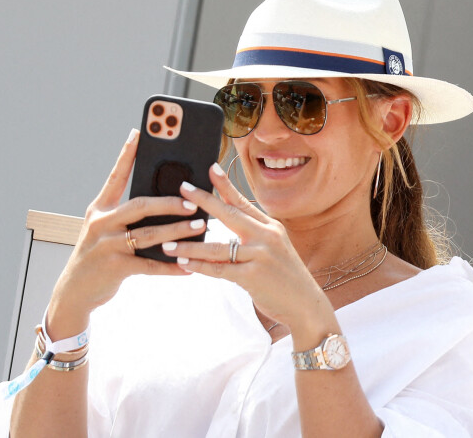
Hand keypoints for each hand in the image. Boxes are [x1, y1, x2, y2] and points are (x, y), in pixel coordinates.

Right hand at [46, 129, 205, 339]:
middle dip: (170, 202)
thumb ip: (125, 215)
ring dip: (177, 230)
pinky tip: (188, 267)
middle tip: (195, 201)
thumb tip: (162, 200)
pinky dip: (171, 267)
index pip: (116, 176)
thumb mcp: (103, 229)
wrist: (74, 291)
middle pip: (140, 205)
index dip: (127, 154)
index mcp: (100, 208)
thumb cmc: (97, 254)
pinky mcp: (115, 267)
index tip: (139, 133)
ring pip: (149, 234)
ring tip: (199, 226)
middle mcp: (102, 223)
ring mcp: (108, 245)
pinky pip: (150, 265)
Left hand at [161, 164, 336, 339]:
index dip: (226, 185)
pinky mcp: (253, 276)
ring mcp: (260, 256)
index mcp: (270, 227)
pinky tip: (183, 263)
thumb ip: (254, 234)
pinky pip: (220, 269)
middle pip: (229, 214)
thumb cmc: (285, 276)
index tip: (211, 168)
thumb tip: (230, 219)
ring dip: (190, 245)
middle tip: (183, 188)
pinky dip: (199, 267)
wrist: (306, 305)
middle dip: (204, 200)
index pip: (243, 202)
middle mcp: (266, 236)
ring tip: (167, 242)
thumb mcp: (274, 248)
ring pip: (218, 247)